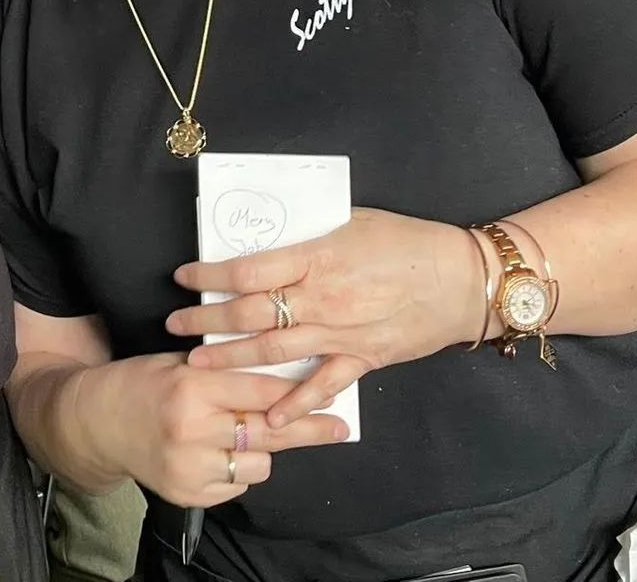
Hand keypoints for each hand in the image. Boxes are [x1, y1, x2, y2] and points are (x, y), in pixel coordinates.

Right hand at [70, 351, 348, 507]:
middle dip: (307, 429)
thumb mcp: (179, 363)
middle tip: (337, 428)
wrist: (94, 422)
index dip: (297, 392)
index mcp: (191, 388)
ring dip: (260, 450)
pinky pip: (236, 485)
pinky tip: (216, 453)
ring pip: (258, 465)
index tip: (329, 392)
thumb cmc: (141, 383)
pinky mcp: (187, 494)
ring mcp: (188, 467)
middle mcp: (191, 430)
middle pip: (268, 432)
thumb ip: (224, 372)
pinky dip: (236, 471)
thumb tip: (282, 377)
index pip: (260, 391)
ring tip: (242, 435)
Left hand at [168, 209, 486, 424]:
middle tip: (175, 323)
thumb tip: (264, 238)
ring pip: (274, 351)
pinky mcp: (363, 358)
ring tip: (197, 362)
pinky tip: (268, 415)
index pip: (247, 271)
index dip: (209, 275)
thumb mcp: (349, 221)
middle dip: (207, 319)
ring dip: (232, 358)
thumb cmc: (405, 241)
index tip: (184, 276)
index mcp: (316, 258)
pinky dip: (295, 403)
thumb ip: (306, 235)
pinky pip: (322, 385)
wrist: (461, 278)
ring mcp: (341, 333)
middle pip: (250, 313)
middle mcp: (321, 299)